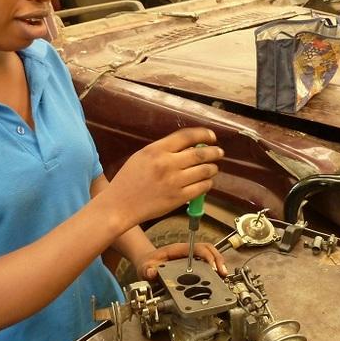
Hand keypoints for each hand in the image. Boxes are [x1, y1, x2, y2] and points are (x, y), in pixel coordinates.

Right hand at [103, 128, 223, 227]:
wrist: (120, 205)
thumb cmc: (129, 179)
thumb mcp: (142, 156)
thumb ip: (164, 149)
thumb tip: (189, 146)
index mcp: (157, 150)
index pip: (187, 136)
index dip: (204, 134)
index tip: (212, 137)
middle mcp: (167, 164)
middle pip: (200, 153)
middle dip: (214, 152)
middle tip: (219, 152)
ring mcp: (174, 182)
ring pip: (204, 170)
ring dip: (213, 168)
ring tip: (213, 168)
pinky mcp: (178, 198)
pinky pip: (201, 188)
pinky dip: (208, 183)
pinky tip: (206, 182)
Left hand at [134, 242, 227, 280]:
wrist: (147, 265)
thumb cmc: (148, 264)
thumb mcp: (145, 268)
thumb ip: (147, 271)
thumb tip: (153, 273)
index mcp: (177, 249)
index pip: (197, 248)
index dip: (207, 256)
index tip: (212, 267)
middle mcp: (187, 251)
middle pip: (208, 249)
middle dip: (218, 259)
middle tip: (223, 272)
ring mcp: (191, 257)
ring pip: (210, 256)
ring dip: (219, 264)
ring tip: (224, 276)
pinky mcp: (193, 265)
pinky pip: (208, 264)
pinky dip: (215, 271)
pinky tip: (218, 279)